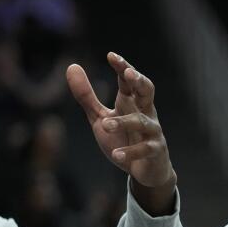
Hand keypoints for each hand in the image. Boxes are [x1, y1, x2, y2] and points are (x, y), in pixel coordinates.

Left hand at [67, 52, 176, 215]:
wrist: (146, 170)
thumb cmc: (124, 139)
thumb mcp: (100, 117)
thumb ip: (87, 95)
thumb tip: (72, 65)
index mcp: (131, 102)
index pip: (129, 80)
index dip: (123, 67)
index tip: (111, 56)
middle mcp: (145, 113)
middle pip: (147, 91)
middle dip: (140, 81)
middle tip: (129, 74)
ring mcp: (152, 132)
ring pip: (142, 121)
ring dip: (124, 122)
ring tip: (106, 125)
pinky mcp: (156, 151)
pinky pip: (145, 149)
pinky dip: (131, 151)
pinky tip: (117, 154)